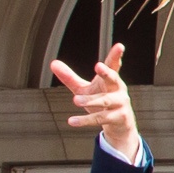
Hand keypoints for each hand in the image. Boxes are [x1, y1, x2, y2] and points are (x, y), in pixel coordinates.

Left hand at [51, 41, 142, 155]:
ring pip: (105, 100)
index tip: (119, 46)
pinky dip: (85, 120)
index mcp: (111, 79)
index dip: (116, 56)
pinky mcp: (118, 118)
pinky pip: (100, 118)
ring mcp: (120, 104)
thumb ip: (70, 77)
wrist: (120, 125)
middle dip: (106, 73)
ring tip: (75, 100)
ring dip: (90, 100)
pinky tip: (72, 121)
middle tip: (98, 66)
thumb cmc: (102, 103)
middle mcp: (118, 89)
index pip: (113, 65)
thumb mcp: (85, 89)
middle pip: (113, 79)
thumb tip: (53, 63)